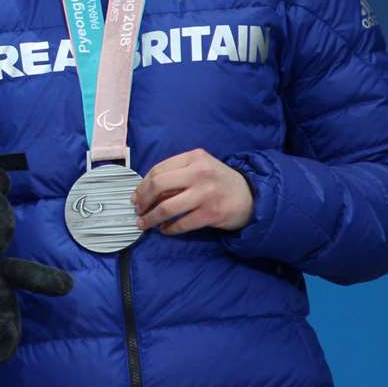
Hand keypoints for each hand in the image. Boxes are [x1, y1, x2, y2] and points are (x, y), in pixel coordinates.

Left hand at [131, 148, 253, 233]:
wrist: (252, 196)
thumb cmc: (220, 181)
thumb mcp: (201, 167)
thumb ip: (178, 173)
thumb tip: (145, 191)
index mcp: (194, 157)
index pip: (158, 169)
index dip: (142, 185)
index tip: (136, 196)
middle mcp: (199, 172)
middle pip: (158, 185)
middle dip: (143, 200)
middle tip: (137, 210)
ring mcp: (206, 193)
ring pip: (167, 207)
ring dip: (151, 218)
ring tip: (144, 223)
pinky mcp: (211, 213)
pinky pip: (181, 224)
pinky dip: (168, 229)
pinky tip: (164, 229)